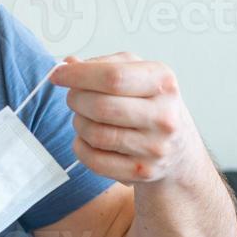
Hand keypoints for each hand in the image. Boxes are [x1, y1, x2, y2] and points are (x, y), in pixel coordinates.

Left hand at [49, 52, 207, 185]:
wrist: (178, 150)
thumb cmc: (150, 105)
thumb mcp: (137, 75)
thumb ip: (103, 65)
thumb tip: (68, 64)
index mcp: (163, 82)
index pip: (113, 76)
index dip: (78, 75)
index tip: (58, 74)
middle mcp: (164, 116)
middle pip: (100, 106)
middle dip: (75, 99)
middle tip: (74, 97)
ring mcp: (154, 147)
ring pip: (94, 134)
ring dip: (78, 123)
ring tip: (85, 117)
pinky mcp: (142, 172)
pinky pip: (94, 160)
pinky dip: (81, 147)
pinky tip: (89, 140)